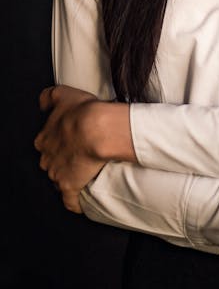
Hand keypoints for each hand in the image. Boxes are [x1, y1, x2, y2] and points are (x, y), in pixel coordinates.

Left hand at [34, 85, 105, 213]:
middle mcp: (47, 159)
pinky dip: (75, 202)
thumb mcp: (62, 94)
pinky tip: (82, 199)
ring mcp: (57, 175)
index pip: (46, 145)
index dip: (58, 143)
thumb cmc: (83, 111)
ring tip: (85, 172)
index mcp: (44, 139)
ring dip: (70, 178)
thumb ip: (48, 97)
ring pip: (59, 181)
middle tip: (79, 155)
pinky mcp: (70, 188)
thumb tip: (42, 103)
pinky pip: (70, 202)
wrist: (98, 129)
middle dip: (62, 162)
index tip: (69, 141)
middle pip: (51, 164)